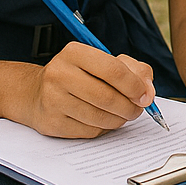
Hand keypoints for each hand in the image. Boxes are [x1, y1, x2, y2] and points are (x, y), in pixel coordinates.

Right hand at [22, 42, 155, 137]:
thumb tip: (148, 92)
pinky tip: (105, 120)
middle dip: (130, 107)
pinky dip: (103, 128)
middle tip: (138, 109)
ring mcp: (52, 100)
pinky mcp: (50, 123)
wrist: (37, 92)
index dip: (135, 85)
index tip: (146, 95)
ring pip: (99, 117)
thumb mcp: (105, 61)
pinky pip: (88, 131)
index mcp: (75, 53)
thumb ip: (134, 70)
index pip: (113, 70)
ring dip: (119, 120)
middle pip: (107, 97)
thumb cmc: (81, 74)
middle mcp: (59, 74)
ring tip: (124, 114)